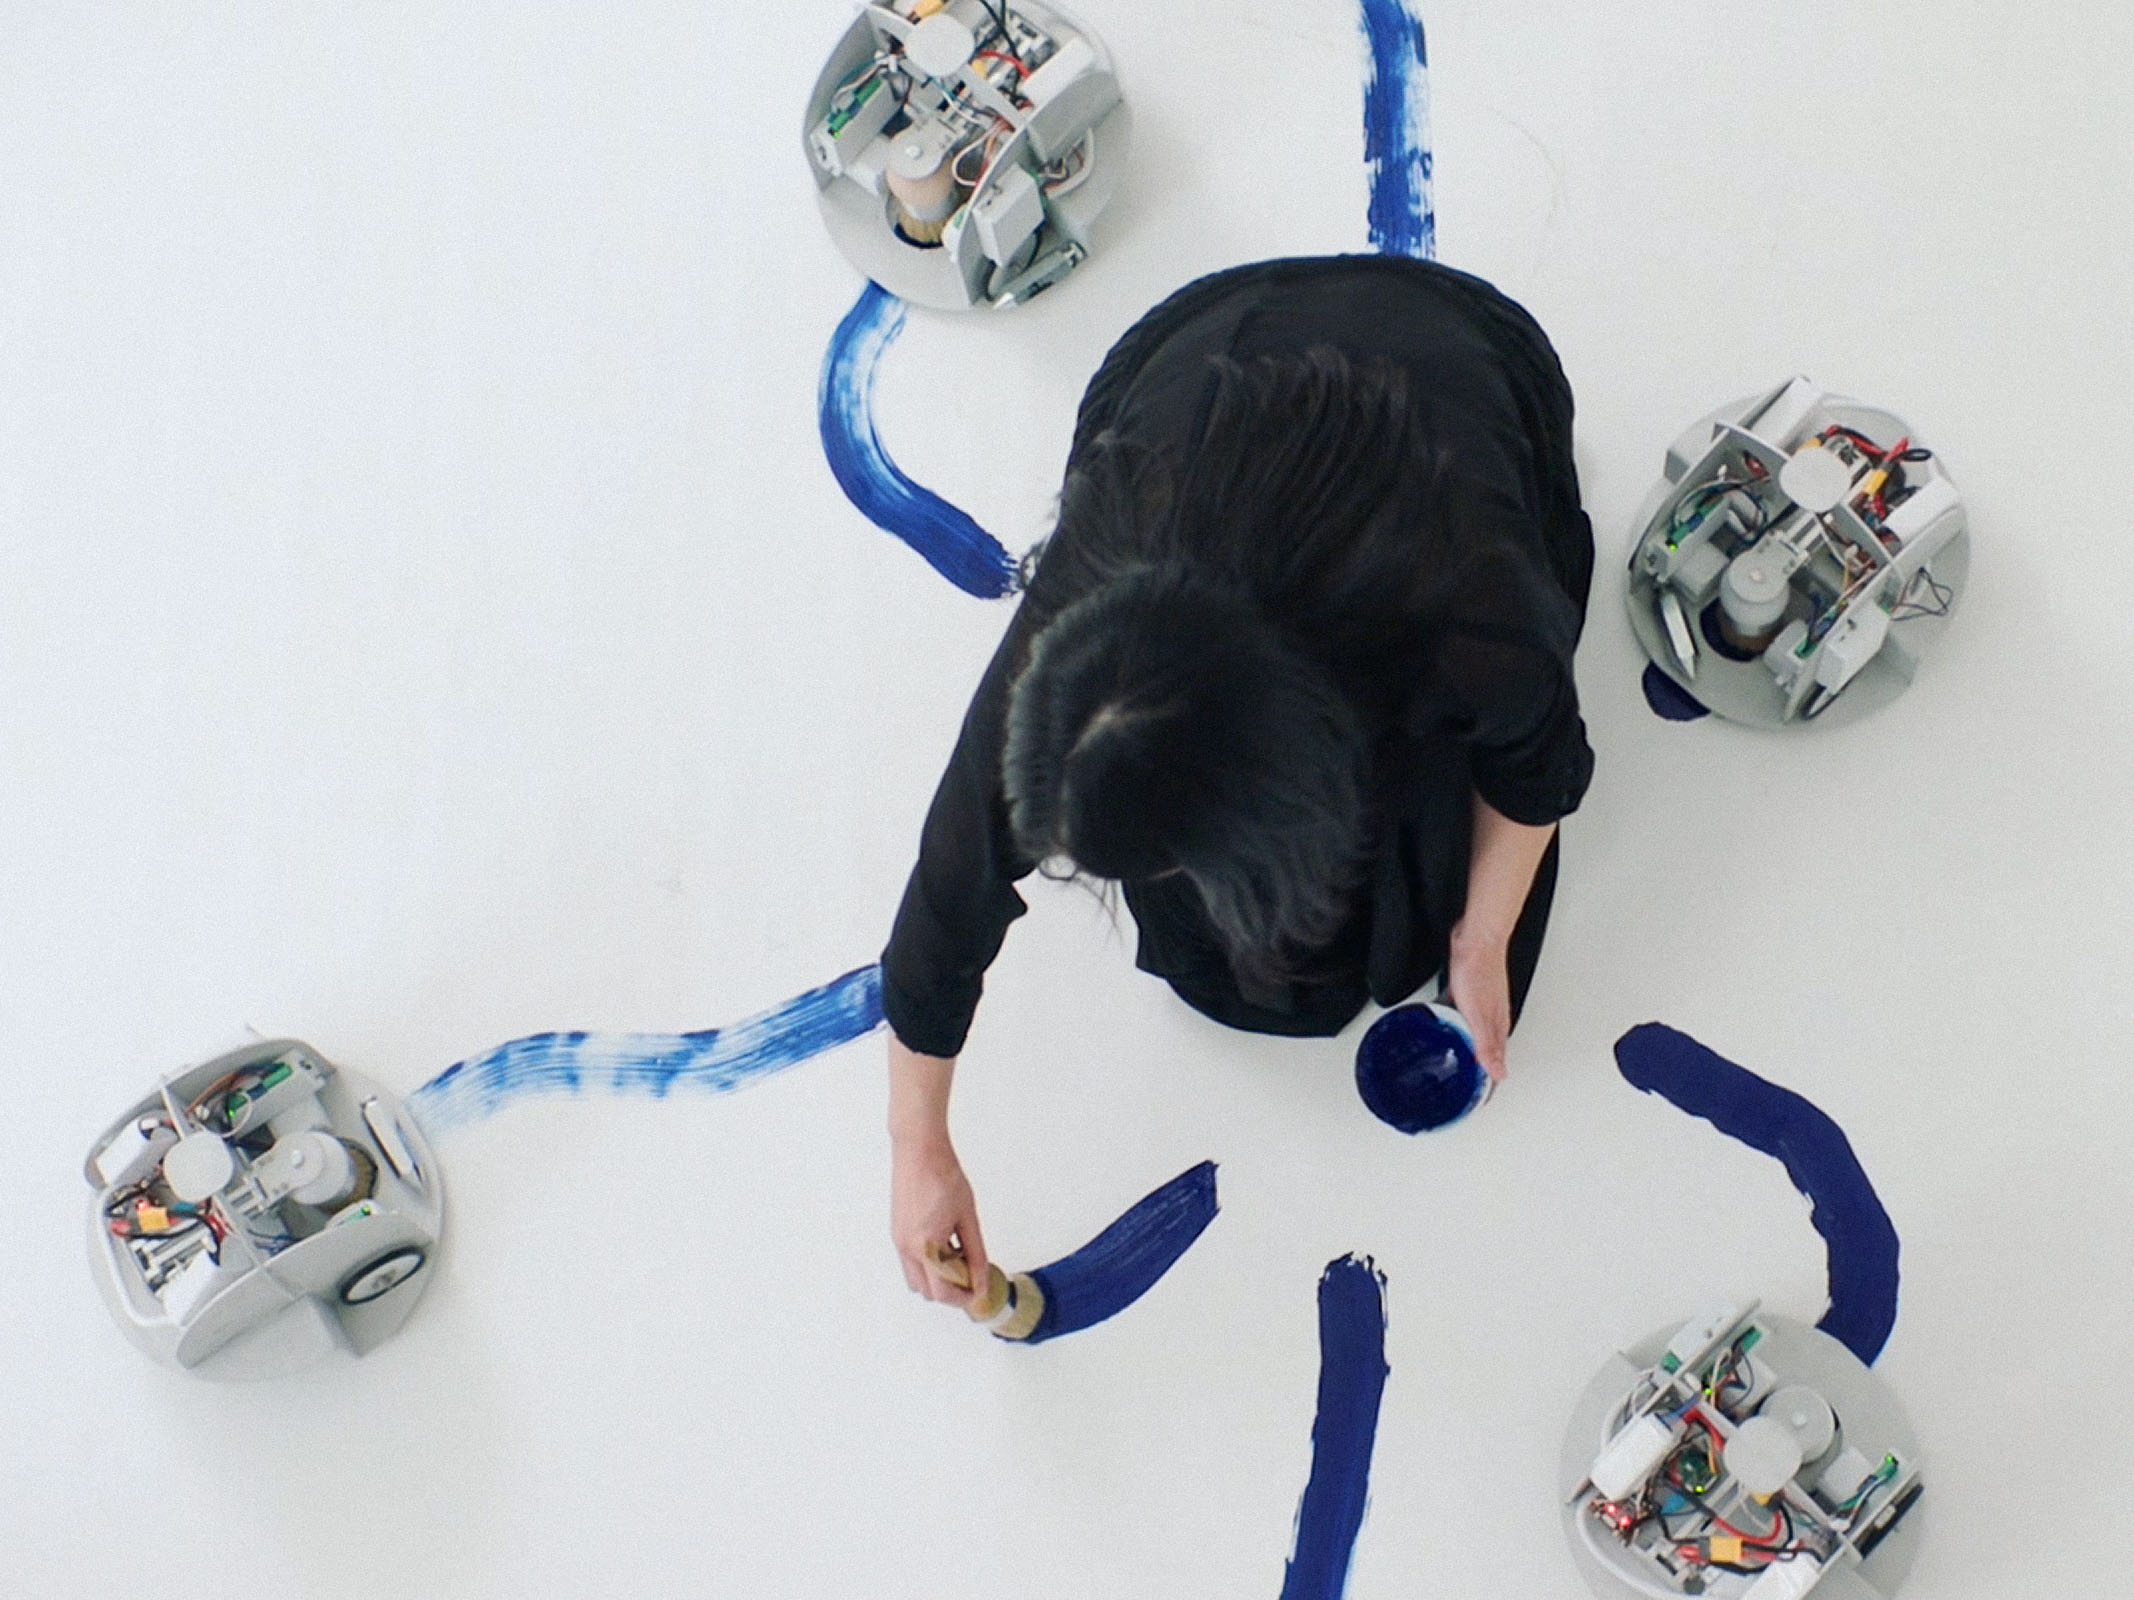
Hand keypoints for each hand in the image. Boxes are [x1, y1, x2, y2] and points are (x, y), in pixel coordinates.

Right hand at [891, 1131, 988, 1306]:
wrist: (919, 1151)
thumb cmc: (943, 1176)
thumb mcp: (968, 1217)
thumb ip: (975, 1252)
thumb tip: (981, 1277)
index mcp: (926, 1246)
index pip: (943, 1291)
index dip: (963, 1298)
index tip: (978, 1291)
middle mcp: (907, 1248)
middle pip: (927, 1291)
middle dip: (950, 1290)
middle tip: (971, 1274)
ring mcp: (899, 1240)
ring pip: (916, 1279)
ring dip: (936, 1277)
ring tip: (958, 1255)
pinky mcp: (897, 1231)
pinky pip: (910, 1261)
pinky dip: (928, 1263)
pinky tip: (946, 1242)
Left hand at [1445, 920, 1511, 1082]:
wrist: (1477, 941)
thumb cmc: (1479, 971)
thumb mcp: (1478, 1015)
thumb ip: (1486, 1046)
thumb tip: (1498, 1074)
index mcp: (1497, 1028)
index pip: (1497, 1064)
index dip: (1490, 1085)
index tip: (1483, 1101)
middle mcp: (1492, 1019)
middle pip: (1489, 1053)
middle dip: (1480, 1072)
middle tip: (1470, 1089)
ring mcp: (1483, 1006)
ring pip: (1477, 1036)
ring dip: (1468, 1050)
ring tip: (1458, 1064)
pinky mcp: (1472, 994)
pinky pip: (1465, 1019)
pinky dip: (1457, 1028)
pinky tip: (1447, 1028)